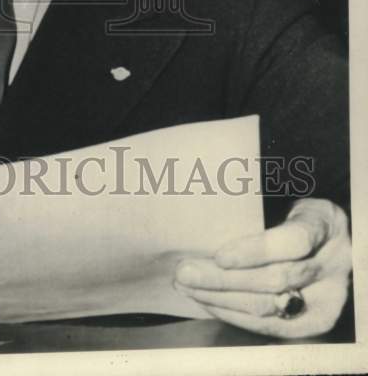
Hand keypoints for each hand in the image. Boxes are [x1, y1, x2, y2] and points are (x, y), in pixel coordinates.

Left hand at [174, 198, 351, 337]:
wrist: (322, 237)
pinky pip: (271, 326)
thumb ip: (252, 203)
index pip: (295, 241)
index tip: (220, 256)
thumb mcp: (281, 192)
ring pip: (270, 307)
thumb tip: (203, 213)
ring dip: (222, 299)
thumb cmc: (289, 208)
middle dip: (225, 280)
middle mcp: (333, 264)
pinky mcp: (315, 321)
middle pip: (277, 279)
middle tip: (186, 272)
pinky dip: (235, 314)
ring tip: (188, 287)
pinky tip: (208, 302)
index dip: (258, 251)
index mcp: (326, 223)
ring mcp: (328, 297)